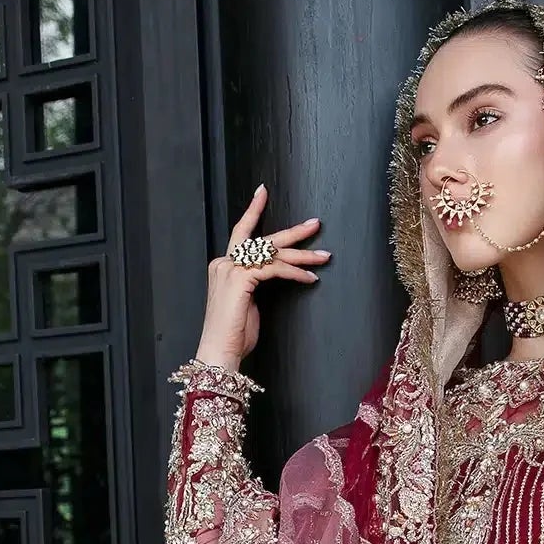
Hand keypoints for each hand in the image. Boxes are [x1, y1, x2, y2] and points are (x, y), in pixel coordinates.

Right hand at [195, 184, 330, 373]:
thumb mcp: (245, 303)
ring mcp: (231, 269)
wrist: (220, 351)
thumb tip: (272, 275)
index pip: (241, 233)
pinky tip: (310, 279)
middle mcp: (224, 263)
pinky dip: (295, 273)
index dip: (252, 211)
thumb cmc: (233, 334)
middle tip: (315, 224)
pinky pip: (275, 269)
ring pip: (273, 254)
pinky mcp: (241, 279)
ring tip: (323, 256)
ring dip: (302, 256)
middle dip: (292, 232)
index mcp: (223, 266)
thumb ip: (254, 284)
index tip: (262, 192)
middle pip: (263, 239)